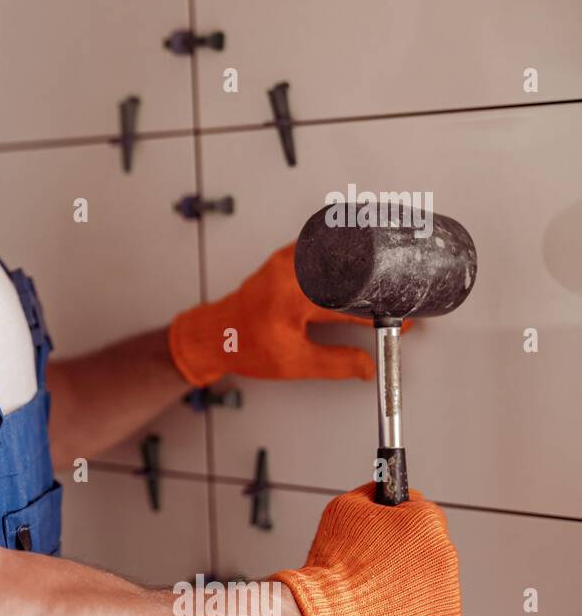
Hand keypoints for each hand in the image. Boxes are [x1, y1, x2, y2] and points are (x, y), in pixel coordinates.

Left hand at [168, 242, 409, 386]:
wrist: (215, 335)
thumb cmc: (244, 346)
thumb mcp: (293, 364)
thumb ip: (335, 364)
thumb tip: (369, 366)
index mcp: (293, 296)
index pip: (351, 300)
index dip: (380, 312)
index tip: (399, 319)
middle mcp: (289, 271)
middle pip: (349, 269)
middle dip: (377, 285)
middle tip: (394, 300)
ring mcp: (285, 260)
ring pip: (337, 254)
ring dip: (360, 268)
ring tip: (379, 284)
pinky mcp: (283, 258)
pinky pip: (320, 249)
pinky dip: (340, 259)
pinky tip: (353, 270)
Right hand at [270, 483, 462, 615]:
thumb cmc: (333, 564)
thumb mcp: (343, 508)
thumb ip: (371, 494)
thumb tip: (383, 491)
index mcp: (425, 522)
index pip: (423, 512)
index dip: (400, 522)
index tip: (386, 534)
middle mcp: (446, 555)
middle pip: (430, 549)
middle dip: (407, 555)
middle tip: (374, 567)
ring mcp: (450, 595)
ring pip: (433, 583)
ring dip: (412, 585)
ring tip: (377, 594)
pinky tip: (388, 615)